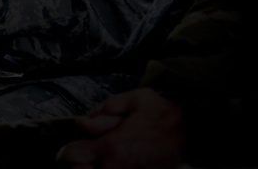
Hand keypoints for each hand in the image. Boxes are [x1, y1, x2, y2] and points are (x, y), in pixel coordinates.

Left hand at [56, 87, 187, 168]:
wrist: (197, 130)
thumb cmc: (165, 112)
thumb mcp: (133, 100)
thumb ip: (104, 111)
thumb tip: (82, 122)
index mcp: (113, 145)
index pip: (75, 155)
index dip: (65, 153)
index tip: (64, 151)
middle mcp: (120, 166)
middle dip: (79, 166)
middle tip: (82, 158)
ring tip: (97, 161)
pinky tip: (116, 162)